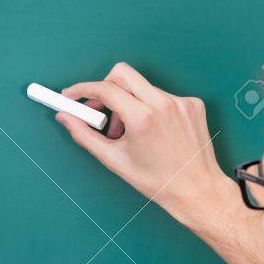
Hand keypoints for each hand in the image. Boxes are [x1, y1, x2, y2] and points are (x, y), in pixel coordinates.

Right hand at [57, 63, 232, 228]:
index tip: (72, 95)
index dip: (82, 90)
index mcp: (143, 118)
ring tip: (128, 132)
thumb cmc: (158, 181)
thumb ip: (85, 136)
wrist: (197, 190)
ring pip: (143, 87)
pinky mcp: (193, 104)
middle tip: (99, 107)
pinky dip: (150, 108)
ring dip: (129, 103)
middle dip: (105, 86)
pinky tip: (152, 132)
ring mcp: (181, 102)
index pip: (105, 88)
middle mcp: (164, 104)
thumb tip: (66, 118)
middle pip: (123, 73)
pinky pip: (162, 96)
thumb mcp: (115, 160)